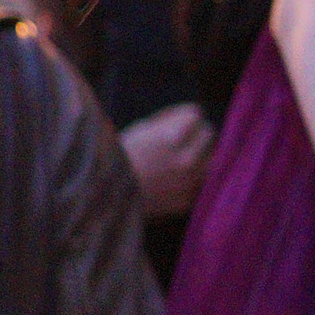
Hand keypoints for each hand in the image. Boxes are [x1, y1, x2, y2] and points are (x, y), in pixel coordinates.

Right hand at [119, 101, 215, 217]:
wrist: (104, 198)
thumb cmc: (118, 159)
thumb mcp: (140, 130)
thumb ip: (170, 122)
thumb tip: (195, 117)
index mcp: (173, 136)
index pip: (196, 114)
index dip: (183, 116)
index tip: (173, 122)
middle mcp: (187, 158)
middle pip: (209, 133)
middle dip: (195, 134)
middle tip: (178, 141)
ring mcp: (190, 182)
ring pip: (210, 159)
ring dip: (198, 157)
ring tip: (176, 161)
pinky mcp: (187, 200)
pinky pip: (198, 183)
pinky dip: (188, 181)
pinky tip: (169, 182)